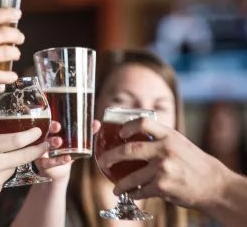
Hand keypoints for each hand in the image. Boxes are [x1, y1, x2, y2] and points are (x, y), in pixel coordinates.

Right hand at [35, 120, 100, 181]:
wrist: (57, 172)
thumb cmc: (63, 153)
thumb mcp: (74, 143)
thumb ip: (85, 134)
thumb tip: (97, 123)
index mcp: (50, 133)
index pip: (49, 125)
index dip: (52, 123)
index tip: (58, 123)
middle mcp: (43, 141)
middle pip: (44, 132)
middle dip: (50, 129)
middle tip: (57, 127)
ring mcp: (41, 153)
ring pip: (43, 147)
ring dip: (51, 143)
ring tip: (59, 141)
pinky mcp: (43, 164)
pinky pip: (49, 162)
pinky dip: (59, 160)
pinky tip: (67, 158)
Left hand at [96, 118, 230, 209]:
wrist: (214, 185)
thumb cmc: (195, 163)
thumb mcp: (180, 143)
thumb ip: (160, 138)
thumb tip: (133, 136)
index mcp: (169, 135)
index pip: (143, 122)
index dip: (127, 126)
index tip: (119, 133)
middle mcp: (165, 149)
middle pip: (129, 149)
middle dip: (111, 157)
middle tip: (103, 162)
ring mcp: (163, 168)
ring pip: (131, 176)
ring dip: (120, 185)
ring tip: (116, 189)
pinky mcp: (163, 186)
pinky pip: (141, 191)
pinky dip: (134, 194)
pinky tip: (132, 195)